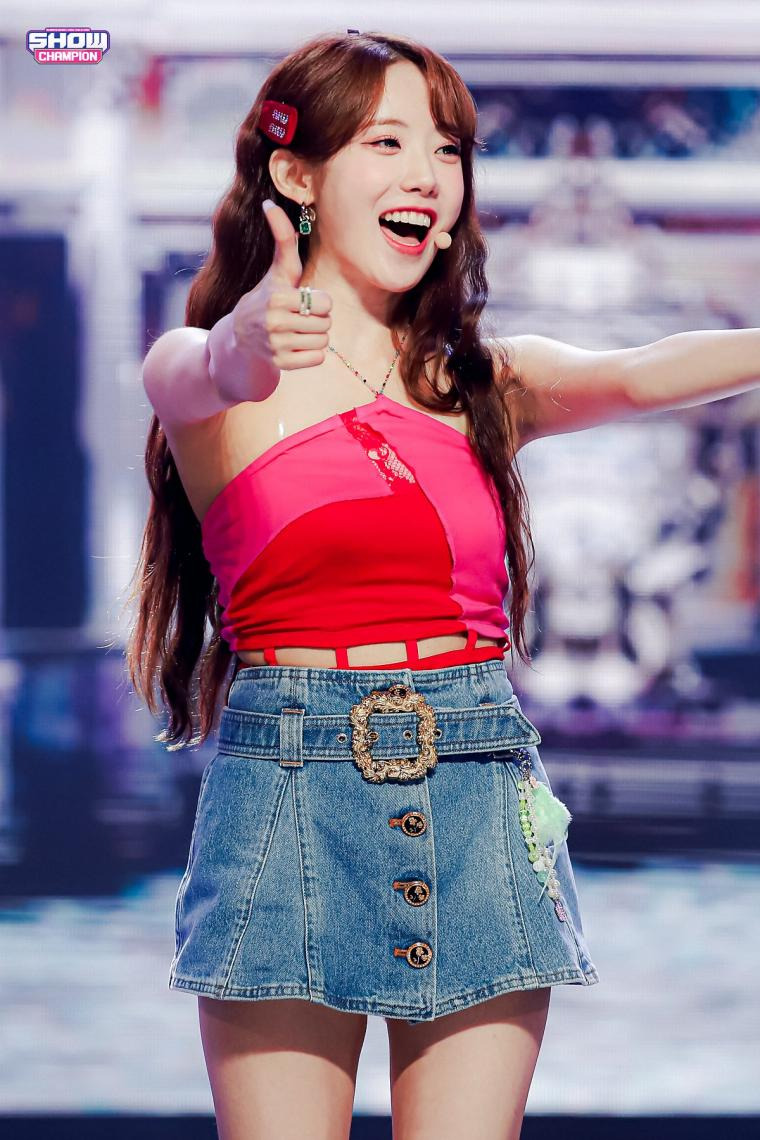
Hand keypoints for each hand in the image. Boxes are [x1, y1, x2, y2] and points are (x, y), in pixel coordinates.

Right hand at [231, 199, 332, 373]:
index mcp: (276, 296)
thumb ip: (282, 239)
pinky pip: (317, 359)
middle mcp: (274, 321)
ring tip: (295, 332)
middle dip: (317, 320)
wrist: (238, 339)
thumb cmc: (266, 298)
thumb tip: (268, 204)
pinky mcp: (279, 364)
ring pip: (323, 341)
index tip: (301, 301)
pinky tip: (293, 348)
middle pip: (326, 323)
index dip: (319, 302)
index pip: (325, 303)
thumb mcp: (276, 271)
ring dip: (314, 338)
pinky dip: (310, 356)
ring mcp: (275, 344)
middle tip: (297, 318)